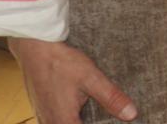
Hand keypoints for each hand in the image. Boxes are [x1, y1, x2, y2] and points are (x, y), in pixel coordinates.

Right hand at [10, 37, 136, 122]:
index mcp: (64, 122)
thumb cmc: (61, 63)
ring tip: (90, 110)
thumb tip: (132, 115)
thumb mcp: (91, 78)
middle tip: (105, 114)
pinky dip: (70, 117)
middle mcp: (50, 123)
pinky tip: (77, 108)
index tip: (112, 120)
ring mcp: (43, 117)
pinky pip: (55, 120)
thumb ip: (111, 98)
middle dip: (89, 122)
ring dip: (79, 119)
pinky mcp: (41, 109)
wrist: (35, 50)